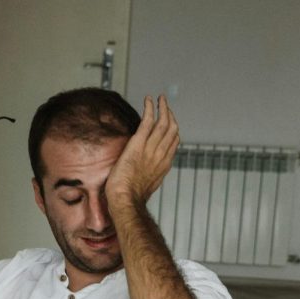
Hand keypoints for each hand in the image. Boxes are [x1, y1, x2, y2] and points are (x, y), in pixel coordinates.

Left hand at [106, 95, 179, 210]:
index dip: (173, 131)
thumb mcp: (146, 187)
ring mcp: (151, 148)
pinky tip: (149, 99)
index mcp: (164, 164)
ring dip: (163, 108)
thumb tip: (145, 175)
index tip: (170, 123)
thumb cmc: (130, 198)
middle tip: (166, 106)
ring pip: (163, 122)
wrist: (126, 199)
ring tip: (160, 99)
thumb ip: (149, 176)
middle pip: (172, 129)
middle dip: (171, 115)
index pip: (174, 143)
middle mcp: (161, 154)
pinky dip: (150, 108)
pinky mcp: (138, 143)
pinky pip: (148, 121)